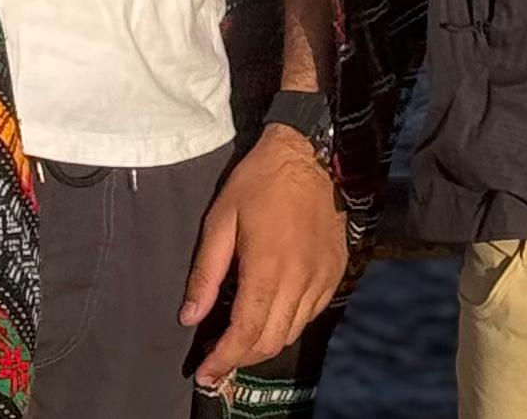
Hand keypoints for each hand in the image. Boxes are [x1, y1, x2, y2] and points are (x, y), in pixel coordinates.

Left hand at [180, 125, 347, 393]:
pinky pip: (311, 314)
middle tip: (217, 364)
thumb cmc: (259, 182)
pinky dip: (288, 325)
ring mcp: (322, 277)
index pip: (246, 333)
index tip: (205, 374)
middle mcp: (300, 279)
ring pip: (292, 332)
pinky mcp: (335, 272)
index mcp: (268, 267)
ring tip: (239, 343)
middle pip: (271, 342)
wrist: (310, 152)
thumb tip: (190, 316)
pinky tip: (270, 316)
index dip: (224, 359)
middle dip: (241, 360)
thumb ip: (205, 273)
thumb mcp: (220, 220)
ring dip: (264, 345)